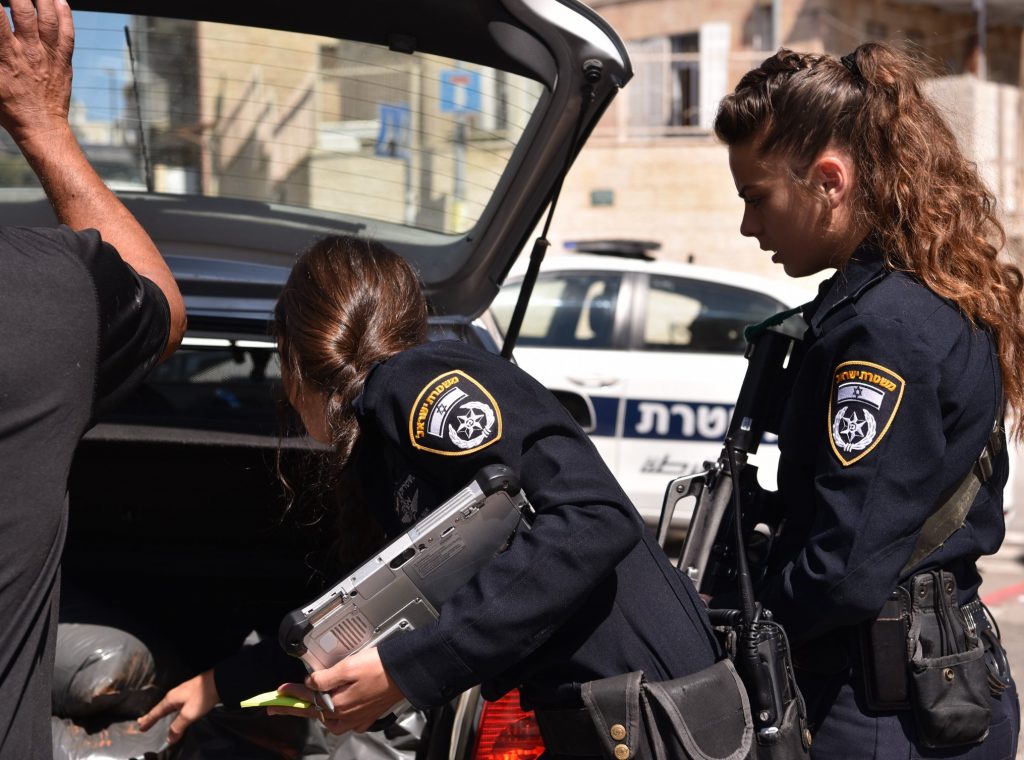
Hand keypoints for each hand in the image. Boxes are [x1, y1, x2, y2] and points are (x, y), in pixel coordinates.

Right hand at [0, 0, 73, 145]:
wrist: (41, 127)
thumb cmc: (8, 108)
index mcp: (6, 57)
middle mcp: (29, 53)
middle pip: (24, 12)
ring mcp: (50, 56)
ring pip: (48, 18)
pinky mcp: (65, 61)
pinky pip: (67, 33)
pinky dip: (65, 14)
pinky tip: (60, 0)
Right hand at [137, 669, 219, 744]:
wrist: (220, 681)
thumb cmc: (202, 696)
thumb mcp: (189, 714)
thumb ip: (178, 726)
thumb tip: (169, 739)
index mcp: (171, 699)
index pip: (156, 712)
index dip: (148, 721)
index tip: (140, 727)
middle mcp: (174, 695)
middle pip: (159, 708)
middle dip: (151, 716)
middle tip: (142, 723)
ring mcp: (182, 694)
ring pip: (167, 706)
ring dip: (160, 714)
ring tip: (155, 720)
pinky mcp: (190, 694)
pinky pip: (175, 705)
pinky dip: (170, 711)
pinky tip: (173, 713)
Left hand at [267, 647, 406, 734]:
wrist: (406, 673)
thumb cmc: (380, 668)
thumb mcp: (348, 667)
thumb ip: (325, 677)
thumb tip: (310, 682)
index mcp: (338, 705)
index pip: (307, 698)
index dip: (291, 692)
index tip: (279, 690)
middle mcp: (346, 715)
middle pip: (314, 712)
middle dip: (295, 708)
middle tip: (277, 707)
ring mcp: (357, 718)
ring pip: (330, 720)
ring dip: (317, 714)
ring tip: (306, 706)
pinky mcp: (368, 716)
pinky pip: (347, 722)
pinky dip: (339, 718)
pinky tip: (337, 710)